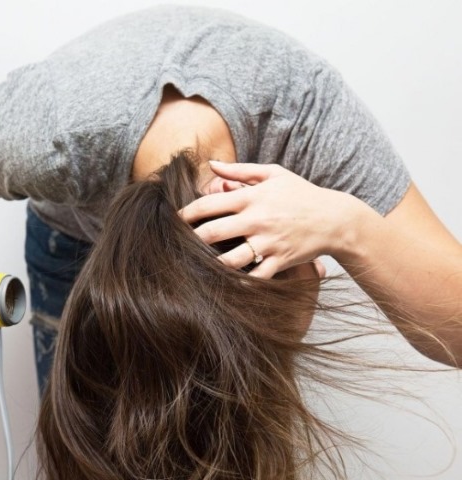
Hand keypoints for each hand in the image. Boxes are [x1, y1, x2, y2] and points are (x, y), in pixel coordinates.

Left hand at [181, 161, 357, 277]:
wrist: (335, 218)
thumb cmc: (301, 194)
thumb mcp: (273, 174)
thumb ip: (240, 170)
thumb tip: (211, 164)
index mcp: (252, 197)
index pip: (210, 204)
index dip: (187, 213)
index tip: (174, 221)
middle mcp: (257, 220)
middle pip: (214, 232)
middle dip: (192, 241)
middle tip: (178, 247)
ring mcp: (269, 242)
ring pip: (231, 259)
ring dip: (211, 265)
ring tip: (197, 267)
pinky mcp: (281, 260)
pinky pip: (256, 277)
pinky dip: (240, 283)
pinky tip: (226, 284)